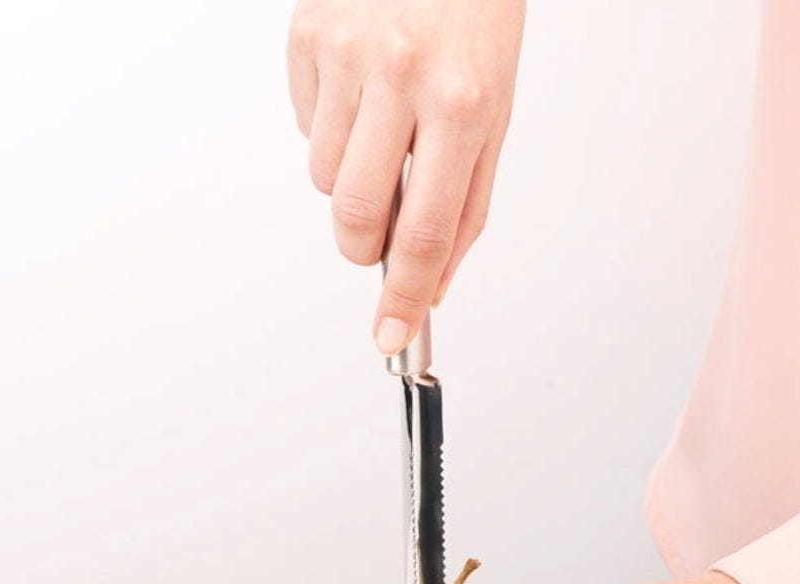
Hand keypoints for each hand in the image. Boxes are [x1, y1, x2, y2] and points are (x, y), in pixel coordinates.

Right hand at [286, 0, 525, 352]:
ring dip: (346, 173)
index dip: (404, 294)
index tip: (391, 335)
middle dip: (360, 245)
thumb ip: (464, 204)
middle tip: (372, 235)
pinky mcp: (306, 37)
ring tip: (381, 122)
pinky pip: (304, 123)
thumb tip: (430, 283)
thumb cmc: (474, 21)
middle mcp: (402, 76)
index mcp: (463, 101)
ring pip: (322, 175)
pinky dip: (328, 123)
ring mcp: (346, 54)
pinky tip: (359, 85)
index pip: (424, 229)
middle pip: (355, 214)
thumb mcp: (496, 111)